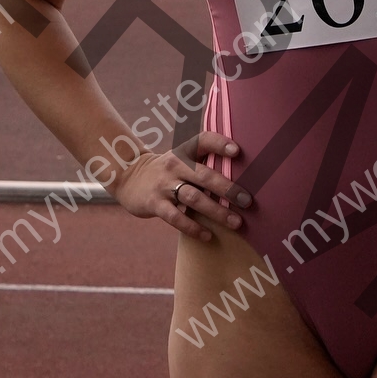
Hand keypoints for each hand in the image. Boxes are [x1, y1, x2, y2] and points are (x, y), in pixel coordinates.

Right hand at [111, 130, 249, 242]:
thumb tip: (242, 177)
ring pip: (194, 198)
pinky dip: (193, 228)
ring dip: (217, 212)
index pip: (202, 141)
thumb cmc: (167, 171)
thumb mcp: (181, 158)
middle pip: (204, 176)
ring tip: (236, 222)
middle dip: (228, 189)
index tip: (237, 151)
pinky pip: (176, 218)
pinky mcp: (155, 203)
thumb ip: (205, 162)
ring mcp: (164, 185)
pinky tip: (208, 236)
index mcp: (184, 152)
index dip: (219, 144)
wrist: (128, 177)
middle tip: (247, 201)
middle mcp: (175, 166)